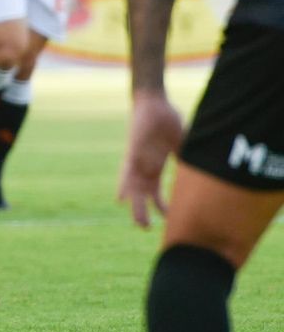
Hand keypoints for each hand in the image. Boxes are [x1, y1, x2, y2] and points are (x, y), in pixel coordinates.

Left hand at [117, 91, 184, 227]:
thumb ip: (189, 157)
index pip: (156, 192)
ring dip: (136, 205)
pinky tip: (121, 198)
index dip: (161, 205)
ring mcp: (137, 160)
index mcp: (155, 166)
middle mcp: (144, 167)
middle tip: (147, 229)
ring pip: (134, 188)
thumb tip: (210, 167)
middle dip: (144, 211)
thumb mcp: (182, 144)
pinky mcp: (133, 152)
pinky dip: (125, 185)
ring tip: (140, 223)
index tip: (168, 219)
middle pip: (143, 194)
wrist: (153, 103)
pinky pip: (128, 172)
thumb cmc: (167, 121)